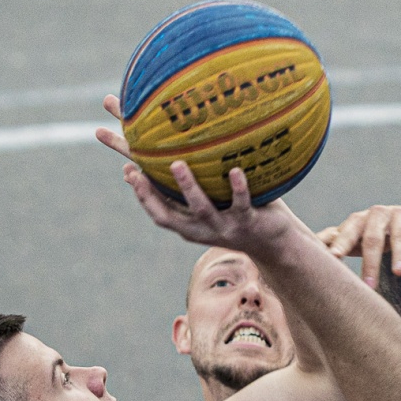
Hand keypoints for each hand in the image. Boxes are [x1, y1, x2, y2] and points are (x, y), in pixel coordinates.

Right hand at [97, 95, 296, 252]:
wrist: (275, 244)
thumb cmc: (237, 213)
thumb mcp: (212, 203)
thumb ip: (191, 186)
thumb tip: (171, 156)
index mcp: (188, 224)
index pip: (156, 210)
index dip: (139, 193)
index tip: (126, 169)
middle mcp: (201, 229)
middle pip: (168, 215)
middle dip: (149, 194)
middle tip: (134, 169)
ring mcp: (224, 226)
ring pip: (200, 210)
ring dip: (187, 187)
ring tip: (177, 164)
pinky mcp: (248, 222)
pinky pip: (241, 204)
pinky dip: (237, 187)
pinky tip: (234, 170)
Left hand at [315, 204, 400, 287]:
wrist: (396, 227)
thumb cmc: (364, 238)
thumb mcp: (348, 242)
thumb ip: (327, 246)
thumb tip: (290, 253)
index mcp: (357, 222)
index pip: (347, 234)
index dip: (341, 246)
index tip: (334, 260)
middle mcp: (378, 215)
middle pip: (374, 239)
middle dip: (371, 263)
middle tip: (369, 288)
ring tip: (399, 274)